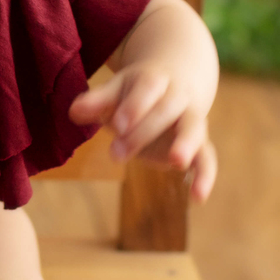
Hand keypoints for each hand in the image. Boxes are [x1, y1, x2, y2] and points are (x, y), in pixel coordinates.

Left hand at [69, 65, 216, 202]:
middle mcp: (178, 99)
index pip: (148, 88)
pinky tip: (199, 198)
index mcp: (155, 81)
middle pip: (166, 111)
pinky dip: (205, 177)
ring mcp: (190, 122)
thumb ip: (97, 101)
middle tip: (115, 154)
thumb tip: (73, 111)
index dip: (134, 106)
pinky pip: (206, 159)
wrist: (169, 89)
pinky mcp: (197, 146)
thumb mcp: (115, 92)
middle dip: (142, 132)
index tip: (117, 124)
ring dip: (186, 144)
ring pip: (194, 129)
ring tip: (177, 161)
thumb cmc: (133, 94)